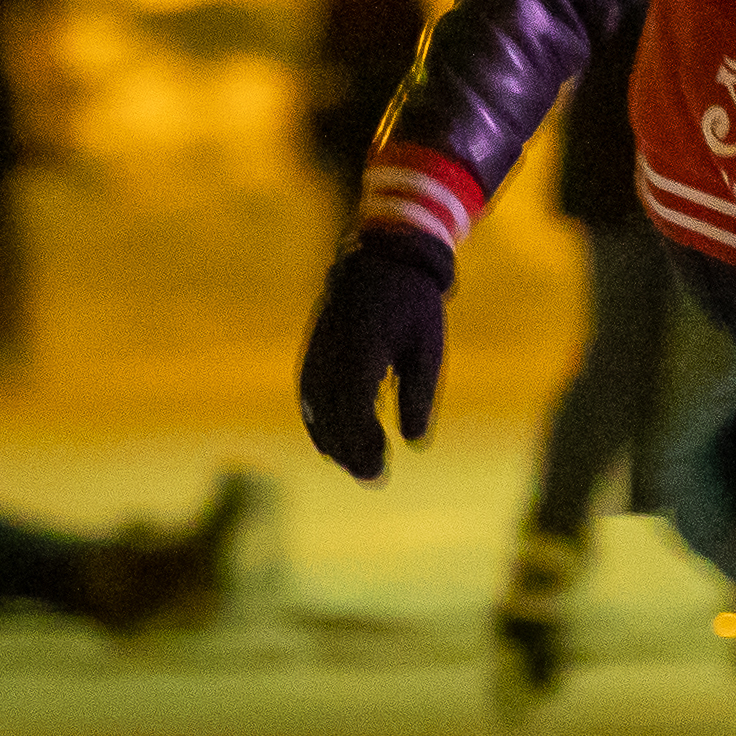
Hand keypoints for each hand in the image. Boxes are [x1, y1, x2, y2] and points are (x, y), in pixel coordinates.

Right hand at [297, 232, 453, 481]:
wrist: (381, 257)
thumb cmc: (412, 303)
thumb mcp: (427, 347)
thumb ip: (418, 394)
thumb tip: (416, 443)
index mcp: (362, 350)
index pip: (354, 408)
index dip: (363, 443)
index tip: (382, 467)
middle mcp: (332, 352)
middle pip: (331, 414)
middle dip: (349, 450)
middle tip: (373, 478)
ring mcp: (317, 350)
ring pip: (315, 407)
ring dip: (332, 440)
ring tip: (355, 466)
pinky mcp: (313, 349)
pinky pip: (308, 394)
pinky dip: (318, 421)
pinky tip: (333, 443)